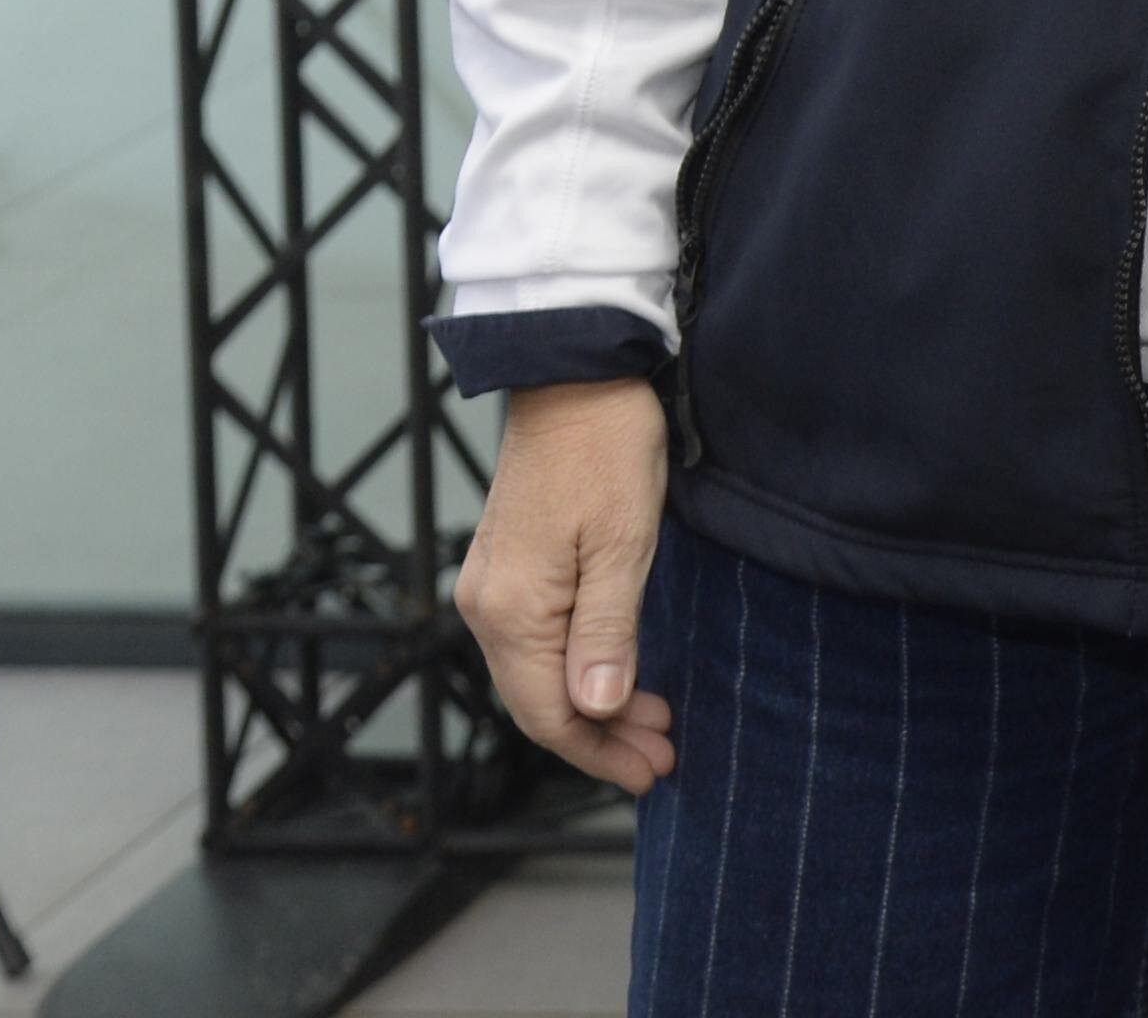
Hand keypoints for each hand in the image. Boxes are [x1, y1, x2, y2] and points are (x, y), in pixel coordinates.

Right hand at [457, 378, 675, 793]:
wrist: (574, 376)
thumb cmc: (607, 451)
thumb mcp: (624, 545)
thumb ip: (607, 632)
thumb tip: (594, 710)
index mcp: (511, 611)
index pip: (549, 714)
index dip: (599, 752)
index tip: (652, 771)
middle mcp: (486, 606)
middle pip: (539, 702)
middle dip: (600, 737)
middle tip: (661, 756)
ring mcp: (492, 586)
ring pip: (538, 674)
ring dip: (593, 705)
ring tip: (651, 723)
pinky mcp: (508, 566)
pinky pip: (536, 642)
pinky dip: (577, 668)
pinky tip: (615, 674)